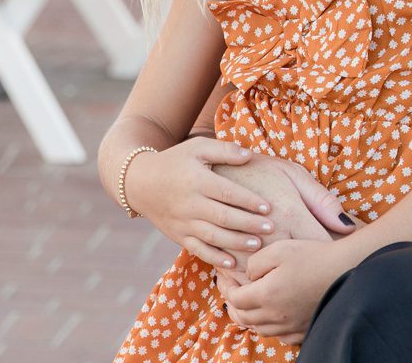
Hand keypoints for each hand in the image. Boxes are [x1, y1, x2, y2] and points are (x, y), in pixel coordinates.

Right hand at [123, 138, 274, 270]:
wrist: (140, 183)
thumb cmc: (176, 161)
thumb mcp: (197, 147)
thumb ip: (224, 150)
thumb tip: (250, 155)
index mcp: (197, 182)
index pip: (227, 193)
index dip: (249, 201)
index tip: (269, 207)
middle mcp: (189, 204)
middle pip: (223, 217)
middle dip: (248, 224)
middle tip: (271, 228)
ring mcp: (183, 223)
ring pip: (212, 236)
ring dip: (235, 243)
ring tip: (258, 245)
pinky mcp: (178, 236)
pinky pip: (197, 249)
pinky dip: (214, 258)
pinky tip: (232, 264)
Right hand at [208, 154, 355, 279]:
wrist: (208, 164)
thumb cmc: (257, 169)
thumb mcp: (294, 175)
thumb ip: (322, 201)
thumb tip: (349, 227)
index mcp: (289, 213)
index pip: (319, 246)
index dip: (330, 255)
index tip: (336, 259)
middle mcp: (264, 231)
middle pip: (291, 265)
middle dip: (302, 271)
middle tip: (312, 273)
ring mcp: (235, 241)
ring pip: (258, 274)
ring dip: (268, 277)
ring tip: (279, 275)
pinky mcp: (210, 246)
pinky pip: (226, 271)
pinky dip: (237, 277)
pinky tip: (248, 274)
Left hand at [221, 238, 351, 343]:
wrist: (349, 268)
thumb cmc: (315, 256)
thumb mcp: (280, 249)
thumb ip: (255, 263)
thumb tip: (248, 276)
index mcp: (266, 295)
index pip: (235, 299)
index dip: (228, 289)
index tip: (228, 279)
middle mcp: (276, 316)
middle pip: (244, 318)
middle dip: (235, 305)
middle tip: (234, 292)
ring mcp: (291, 326)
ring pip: (260, 329)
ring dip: (251, 317)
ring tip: (252, 304)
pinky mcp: (305, 329)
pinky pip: (280, 336)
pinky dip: (272, 327)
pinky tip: (275, 316)